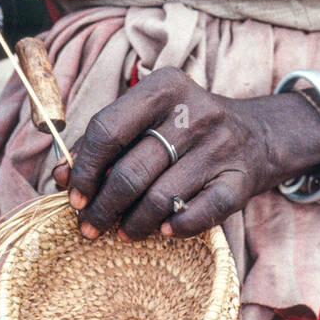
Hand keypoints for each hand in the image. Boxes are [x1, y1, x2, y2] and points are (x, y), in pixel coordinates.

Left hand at [53, 68, 319, 238]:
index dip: (84, 168)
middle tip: (90, 227)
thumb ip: (105, 142)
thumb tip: (60, 176)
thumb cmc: (186, 128)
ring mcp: (220, 146)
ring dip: (134, 224)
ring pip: (160, 198)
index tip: (73, 196)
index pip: (108, 129)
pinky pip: (199, 214)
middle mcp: (194, 112)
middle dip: (103, 207)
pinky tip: (163, 231)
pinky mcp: (240, 179)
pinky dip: (175, 228)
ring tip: (123, 232)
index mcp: (163, 87)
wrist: (259, 134)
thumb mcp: (148, 118)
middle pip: (131, 171)